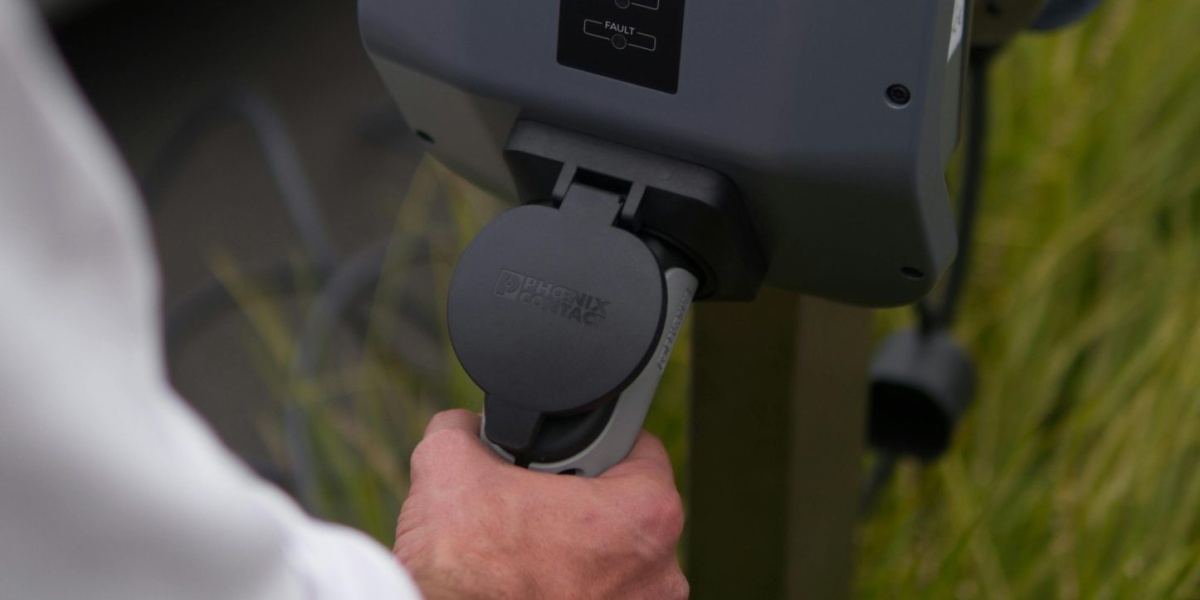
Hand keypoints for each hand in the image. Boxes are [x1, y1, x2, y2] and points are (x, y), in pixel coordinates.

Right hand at [394, 410, 687, 599]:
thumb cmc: (461, 568)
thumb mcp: (449, 463)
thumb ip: (468, 428)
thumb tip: (467, 427)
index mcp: (647, 514)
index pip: (637, 448)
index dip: (593, 443)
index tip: (565, 458)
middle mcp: (662, 573)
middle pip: (627, 510)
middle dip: (583, 504)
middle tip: (533, 507)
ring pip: (615, 562)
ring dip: (578, 553)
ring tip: (528, 550)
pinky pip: (602, 598)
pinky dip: (571, 590)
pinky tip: (530, 585)